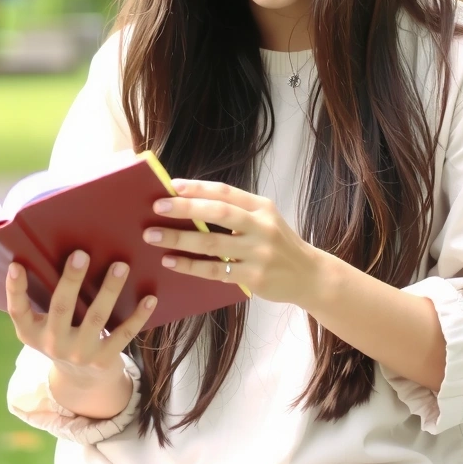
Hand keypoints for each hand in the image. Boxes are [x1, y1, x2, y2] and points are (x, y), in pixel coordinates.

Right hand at [5, 252, 155, 389]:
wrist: (82, 381)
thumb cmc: (62, 334)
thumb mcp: (44, 324)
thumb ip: (43, 297)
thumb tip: (51, 248)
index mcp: (32, 332)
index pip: (18, 310)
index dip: (15, 289)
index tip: (16, 264)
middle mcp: (53, 343)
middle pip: (61, 308)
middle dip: (71, 280)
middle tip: (81, 254)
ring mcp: (79, 353)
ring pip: (96, 318)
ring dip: (109, 290)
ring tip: (121, 266)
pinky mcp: (104, 359)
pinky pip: (123, 334)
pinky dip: (138, 316)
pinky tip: (150, 298)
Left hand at [144, 179, 322, 306]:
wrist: (310, 275)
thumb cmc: (278, 244)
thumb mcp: (265, 220)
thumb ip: (236, 212)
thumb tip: (189, 203)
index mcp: (261, 207)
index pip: (225, 192)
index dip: (198, 187)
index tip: (171, 185)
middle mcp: (261, 227)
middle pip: (218, 213)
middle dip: (185, 208)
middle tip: (157, 206)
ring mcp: (258, 253)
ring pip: (212, 244)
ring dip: (179, 239)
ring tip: (152, 236)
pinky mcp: (254, 277)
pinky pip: (215, 270)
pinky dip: (190, 266)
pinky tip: (170, 261)